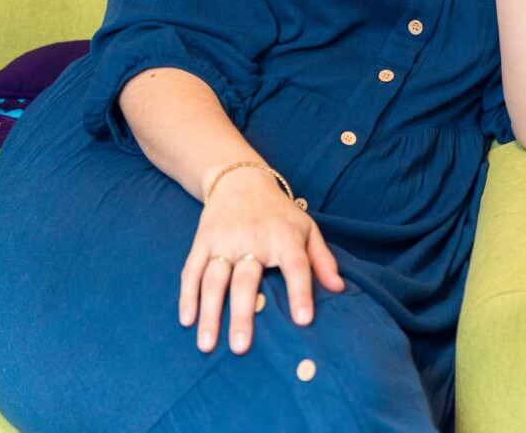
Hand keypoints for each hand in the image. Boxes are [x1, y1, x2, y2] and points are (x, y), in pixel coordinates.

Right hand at [179, 170, 344, 354]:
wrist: (241, 178)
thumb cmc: (279, 213)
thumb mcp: (307, 228)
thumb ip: (322, 259)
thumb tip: (339, 289)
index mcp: (284, 236)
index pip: (296, 266)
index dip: (300, 292)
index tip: (303, 321)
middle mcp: (253, 238)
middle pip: (246, 279)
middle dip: (242, 313)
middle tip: (241, 347)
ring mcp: (225, 239)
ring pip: (215, 278)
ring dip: (210, 312)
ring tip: (207, 345)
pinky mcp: (203, 240)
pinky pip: (192, 270)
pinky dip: (187, 295)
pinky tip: (187, 319)